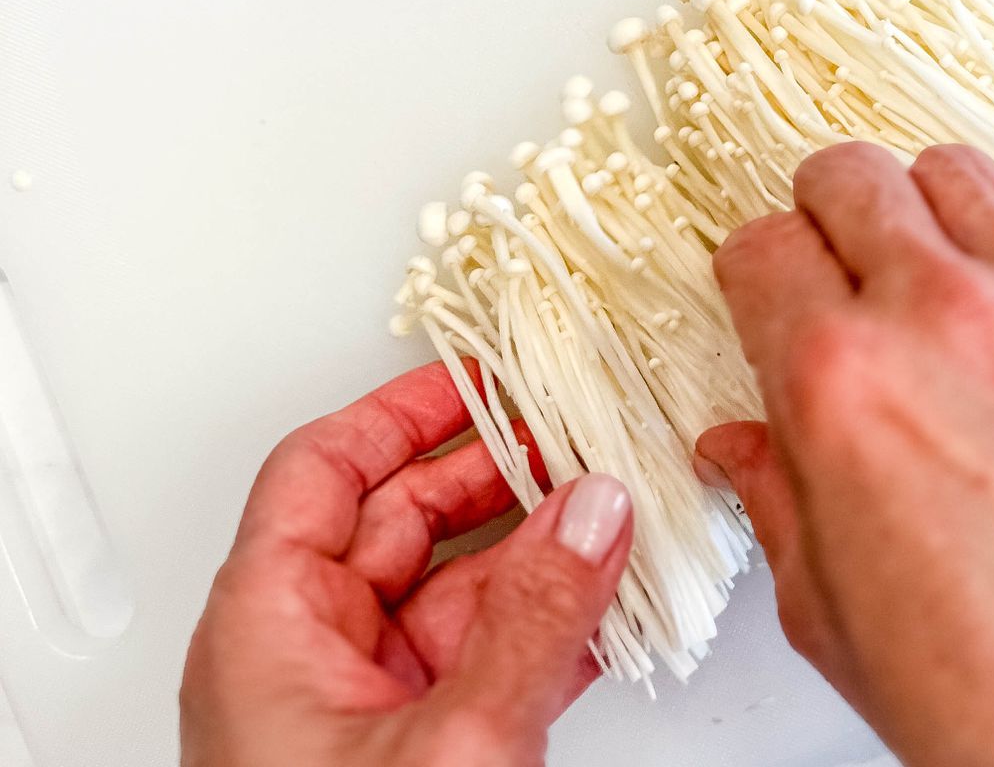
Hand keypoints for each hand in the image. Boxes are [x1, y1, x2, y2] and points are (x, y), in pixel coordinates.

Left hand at [181, 362, 632, 766]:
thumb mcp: (448, 740)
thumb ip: (531, 622)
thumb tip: (591, 515)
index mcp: (267, 628)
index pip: (323, 471)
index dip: (404, 412)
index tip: (483, 380)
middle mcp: (308, 656)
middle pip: (401, 520)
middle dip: (496, 476)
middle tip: (575, 444)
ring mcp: (365, 705)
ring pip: (458, 593)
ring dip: (539, 558)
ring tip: (610, 522)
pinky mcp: (415, 750)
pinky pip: (485, 660)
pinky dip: (547, 631)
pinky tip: (604, 610)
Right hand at [697, 143, 993, 766]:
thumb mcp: (829, 611)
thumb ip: (773, 497)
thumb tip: (741, 448)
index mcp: (840, 384)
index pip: (761, 247)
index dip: (755, 276)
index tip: (770, 296)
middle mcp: (942, 317)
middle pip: (847, 177)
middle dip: (826, 219)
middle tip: (839, 270)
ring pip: (955, 171)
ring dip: (926, 215)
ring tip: (935, 275)